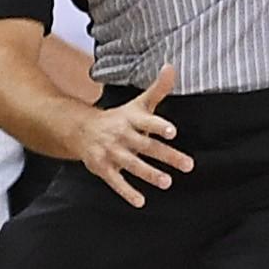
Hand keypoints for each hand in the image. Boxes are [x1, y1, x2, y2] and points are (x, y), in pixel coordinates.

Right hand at [76, 68, 193, 205]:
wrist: (81, 130)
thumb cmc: (119, 118)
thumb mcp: (138, 104)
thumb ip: (158, 89)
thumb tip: (172, 66)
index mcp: (132, 119)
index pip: (147, 122)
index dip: (159, 126)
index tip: (172, 131)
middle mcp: (122, 135)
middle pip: (146, 146)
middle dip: (167, 156)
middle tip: (188, 165)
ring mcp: (111, 153)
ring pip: (132, 165)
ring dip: (149, 174)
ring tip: (167, 182)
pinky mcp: (102, 168)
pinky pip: (115, 182)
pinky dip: (127, 192)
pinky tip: (141, 201)